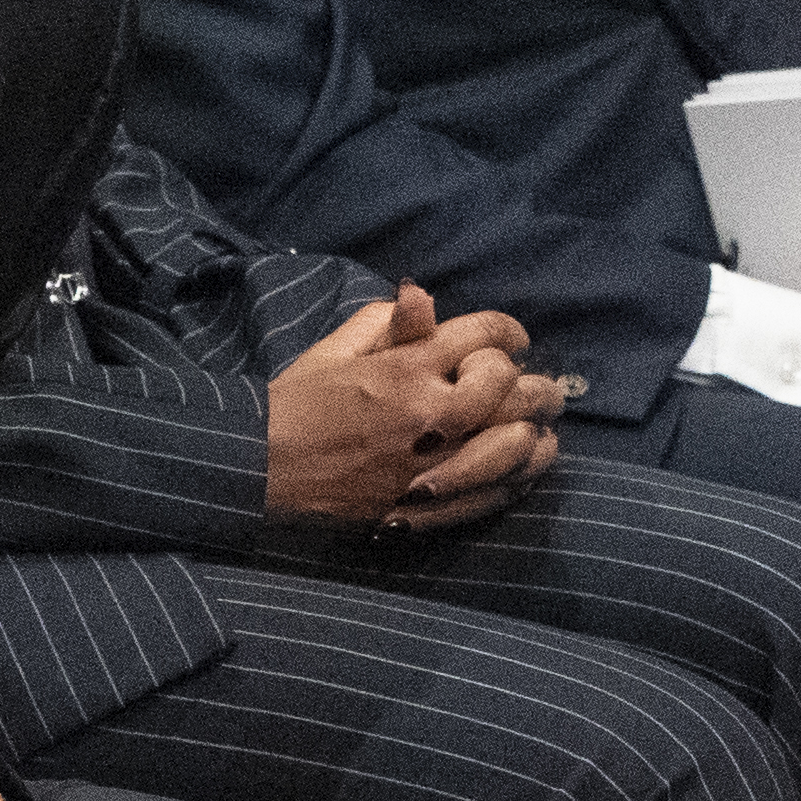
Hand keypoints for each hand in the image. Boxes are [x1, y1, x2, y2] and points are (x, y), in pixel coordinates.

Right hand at [264, 284, 563, 532]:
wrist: (262, 467)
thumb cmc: (297, 403)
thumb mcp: (334, 350)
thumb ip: (385, 321)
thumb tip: (424, 297)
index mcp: (405, 368)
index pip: (486, 336)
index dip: (509, 332)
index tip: (512, 340)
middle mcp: (428, 413)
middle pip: (513, 389)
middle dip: (534, 382)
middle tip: (538, 385)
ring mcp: (433, 462)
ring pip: (517, 443)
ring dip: (535, 429)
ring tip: (538, 425)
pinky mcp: (431, 503)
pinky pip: (499, 489)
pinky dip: (521, 473)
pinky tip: (523, 463)